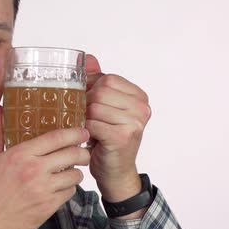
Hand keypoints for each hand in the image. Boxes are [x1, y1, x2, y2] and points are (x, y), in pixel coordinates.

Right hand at [0, 106, 90, 228]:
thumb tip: (0, 109)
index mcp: (20, 155)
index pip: (56, 138)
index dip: (74, 132)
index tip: (82, 130)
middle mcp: (34, 170)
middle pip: (72, 154)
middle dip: (83, 151)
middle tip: (84, 150)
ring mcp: (43, 189)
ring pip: (75, 174)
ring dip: (77, 171)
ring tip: (72, 169)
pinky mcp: (49, 206)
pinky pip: (71, 192)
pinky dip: (70, 188)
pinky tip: (62, 185)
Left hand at [85, 55, 151, 216]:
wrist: (115, 171)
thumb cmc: (108, 137)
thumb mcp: (104, 106)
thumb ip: (98, 80)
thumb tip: (88, 57)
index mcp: (139, 97)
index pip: (107, 79)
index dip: (92, 89)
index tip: (91, 103)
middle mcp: (142, 108)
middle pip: (100, 91)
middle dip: (87, 104)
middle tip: (90, 119)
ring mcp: (135, 122)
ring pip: (94, 107)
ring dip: (86, 119)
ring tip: (92, 129)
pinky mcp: (123, 137)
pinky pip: (93, 123)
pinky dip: (87, 131)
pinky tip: (92, 138)